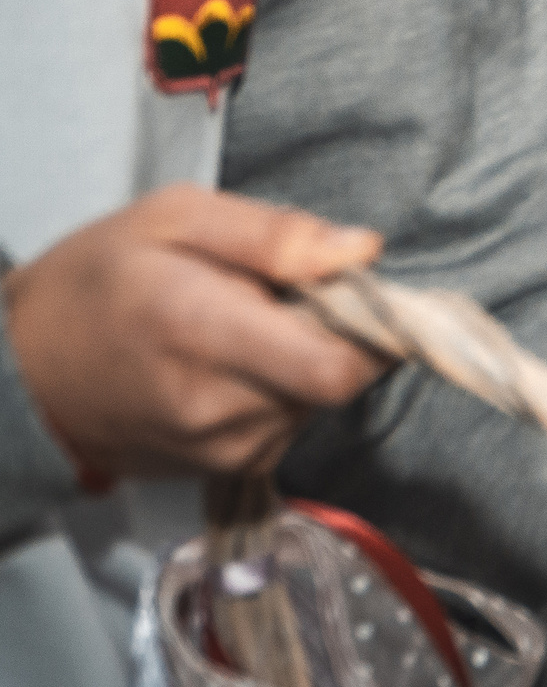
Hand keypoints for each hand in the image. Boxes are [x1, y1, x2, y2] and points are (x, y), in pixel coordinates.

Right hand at [4, 184, 388, 479]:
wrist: (20, 371)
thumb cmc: (97, 280)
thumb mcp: (174, 218)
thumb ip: (274, 234)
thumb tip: (364, 251)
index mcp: (203, 332)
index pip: (336, 367)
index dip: (373, 328)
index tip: (354, 290)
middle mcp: (218, 408)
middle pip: (337, 380)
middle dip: (335, 332)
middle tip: (287, 296)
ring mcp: (222, 449)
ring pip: (320, 402)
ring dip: (307, 360)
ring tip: (249, 327)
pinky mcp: (227, 468)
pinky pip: (292, 423)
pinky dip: (285, 389)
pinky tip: (237, 363)